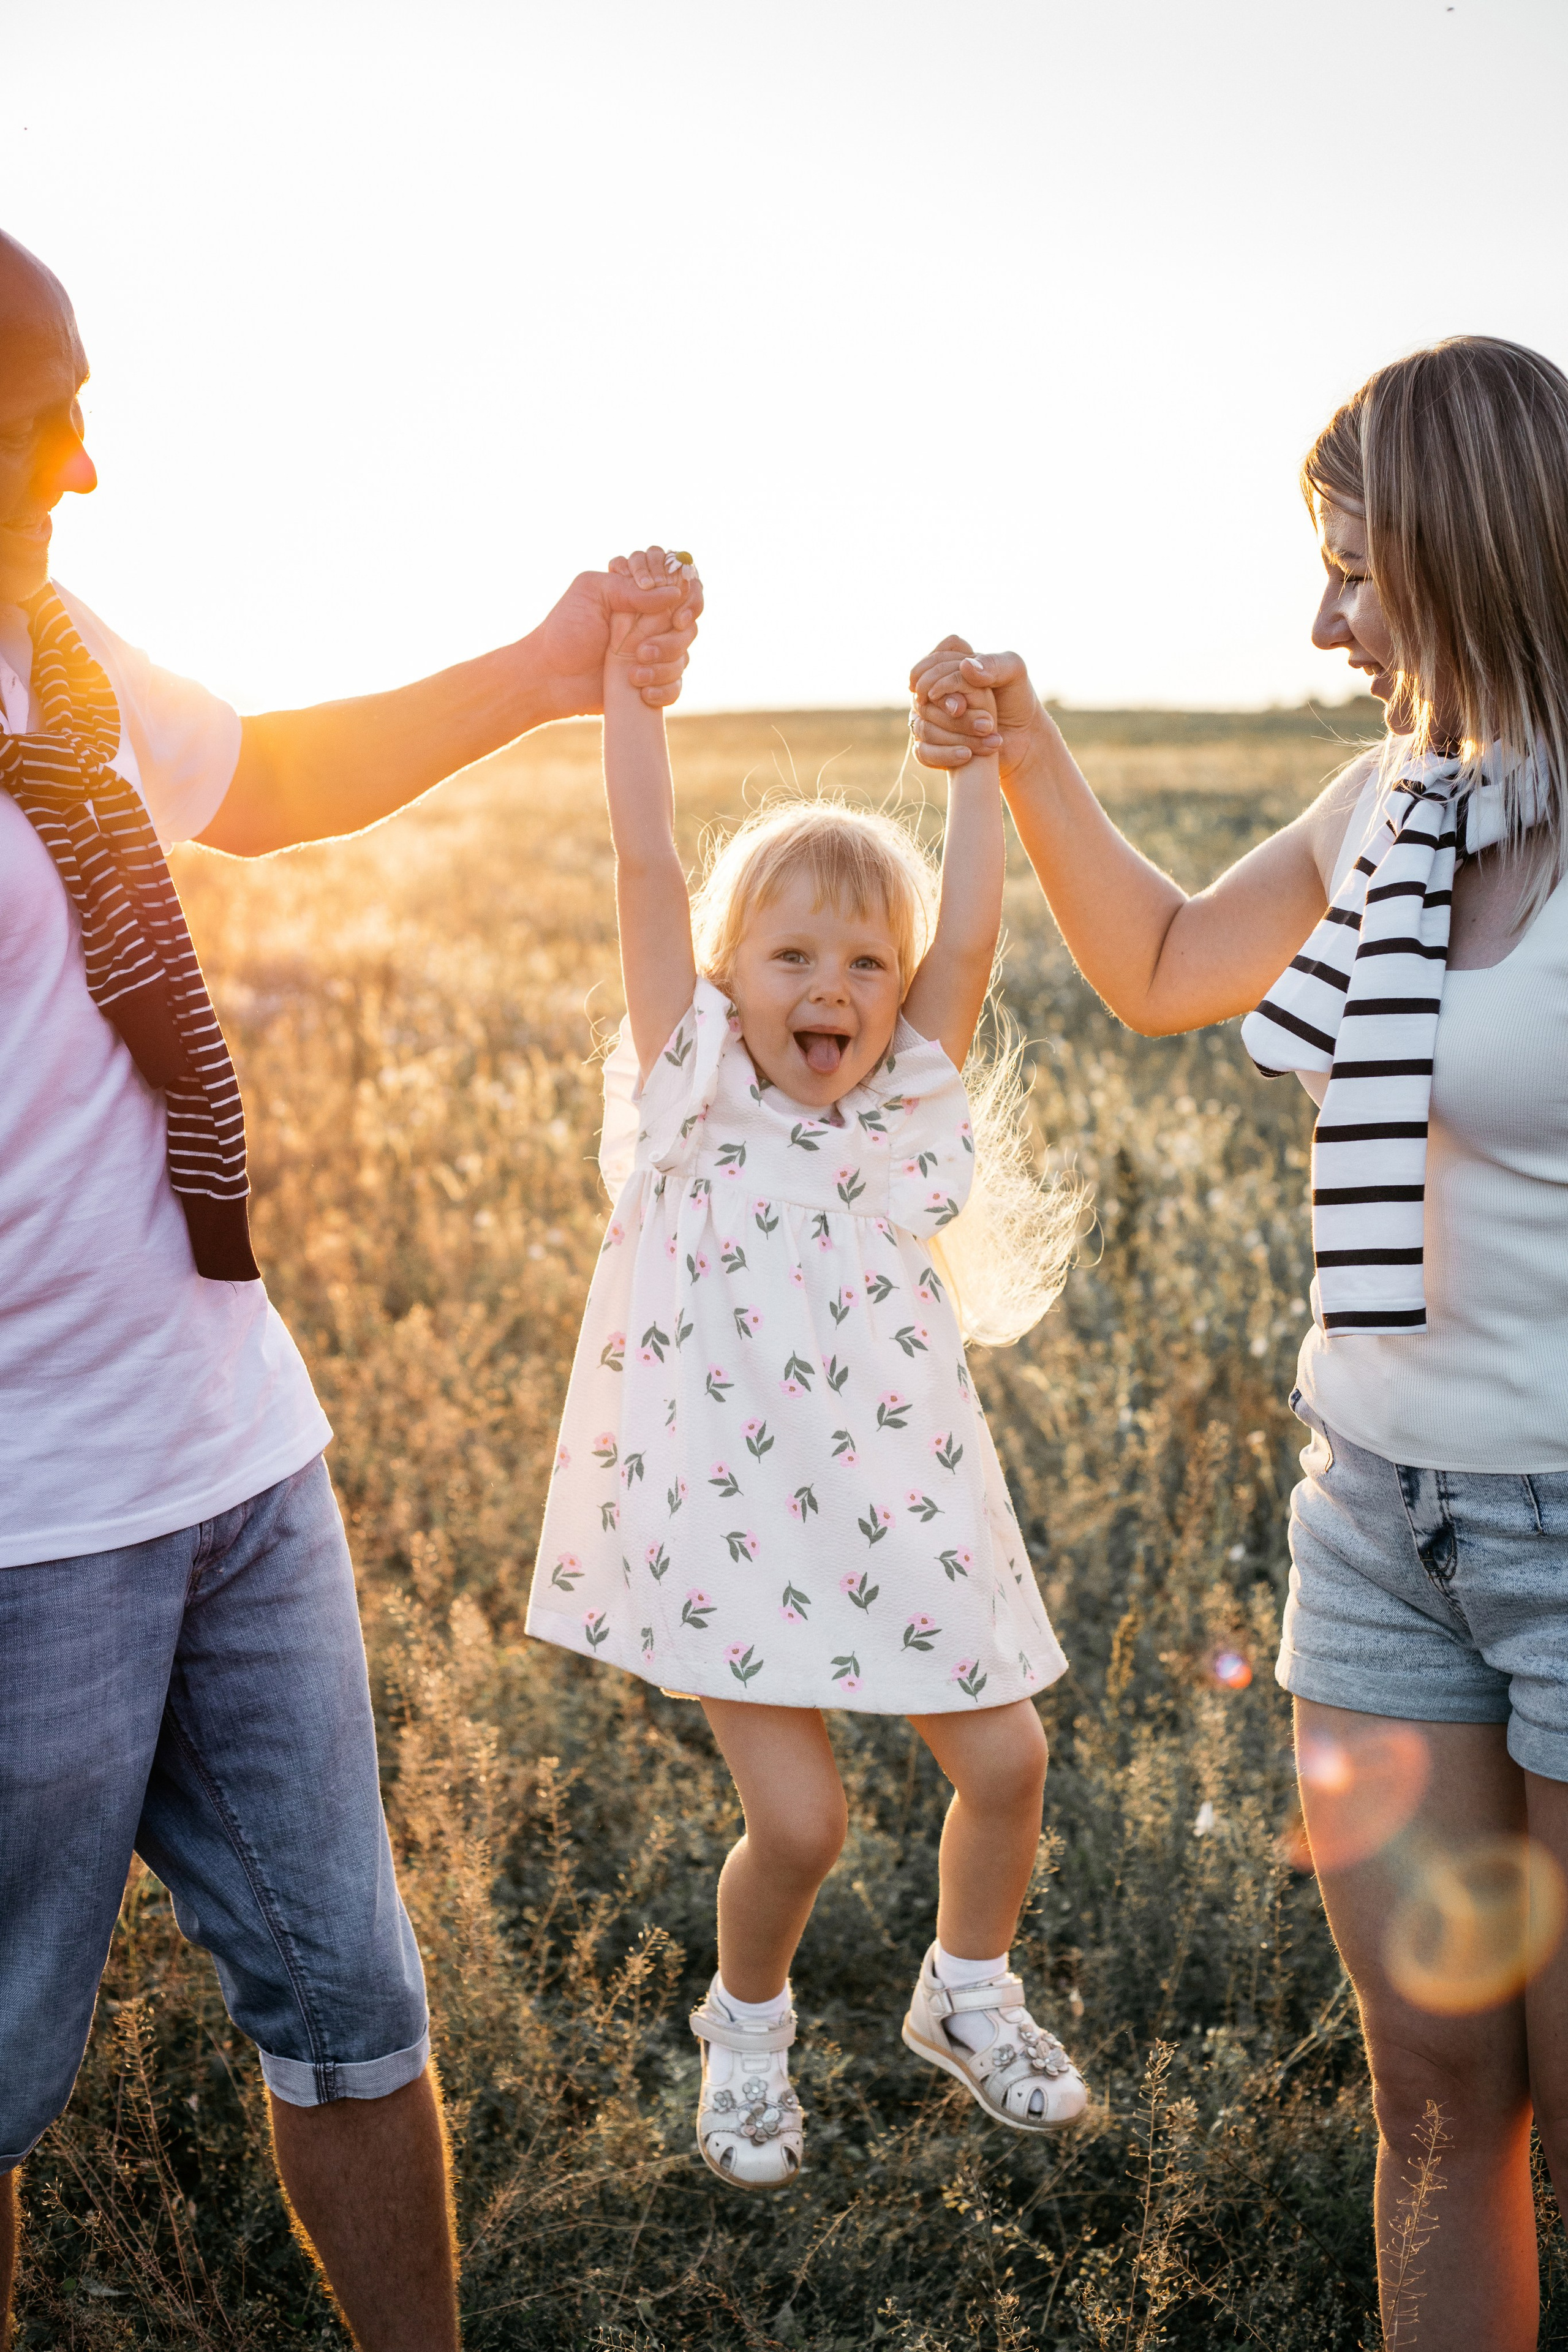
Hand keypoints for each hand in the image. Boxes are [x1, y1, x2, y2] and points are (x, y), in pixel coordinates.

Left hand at [531, 547, 703, 720]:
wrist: (550, 676)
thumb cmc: (565, 629)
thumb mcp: (592, 592)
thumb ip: (630, 588)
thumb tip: (674, 593)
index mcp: (639, 596)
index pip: (682, 588)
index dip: (689, 599)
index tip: (676, 615)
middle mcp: (651, 623)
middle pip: (688, 625)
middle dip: (670, 641)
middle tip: (640, 651)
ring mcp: (654, 653)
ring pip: (683, 657)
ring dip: (663, 667)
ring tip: (632, 674)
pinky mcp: (651, 681)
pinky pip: (676, 687)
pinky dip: (663, 690)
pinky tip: (641, 691)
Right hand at [908, 637, 1044, 780]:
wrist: (1023, 738)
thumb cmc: (1017, 700)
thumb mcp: (1014, 673)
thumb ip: (992, 664)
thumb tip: (964, 666)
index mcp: (951, 666)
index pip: (933, 662)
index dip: (940, 674)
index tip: (960, 688)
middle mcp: (935, 691)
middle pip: (923, 695)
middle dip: (951, 707)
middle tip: (983, 720)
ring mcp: (930, 719)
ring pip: (922, 725)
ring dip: (957, 732)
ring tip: (988, 733)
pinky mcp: (932, 746)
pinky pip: (922, 751)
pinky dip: (944, 753)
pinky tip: (967, 754)